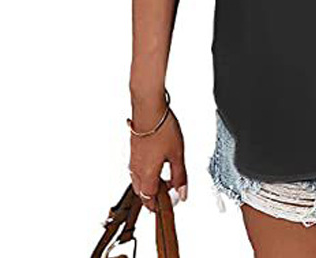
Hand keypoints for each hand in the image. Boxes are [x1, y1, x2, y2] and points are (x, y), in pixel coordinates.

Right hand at [128, 95, 186, 211]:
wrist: (149, 110)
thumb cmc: (162, 129)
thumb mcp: (177, 154)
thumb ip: (180, 176)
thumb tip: (183, 193)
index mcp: (146, 175)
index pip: (150, 200)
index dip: (160, 205)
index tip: (170, 204)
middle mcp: (136, 170)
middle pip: (143, 192)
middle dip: (155, 196)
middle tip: (169, 192)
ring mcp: (133, 160)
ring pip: (139, 181)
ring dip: (151, 183)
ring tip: (166, 176)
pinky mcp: (133, 150)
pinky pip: (137, 169)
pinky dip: (147, 172)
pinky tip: (158, 161)